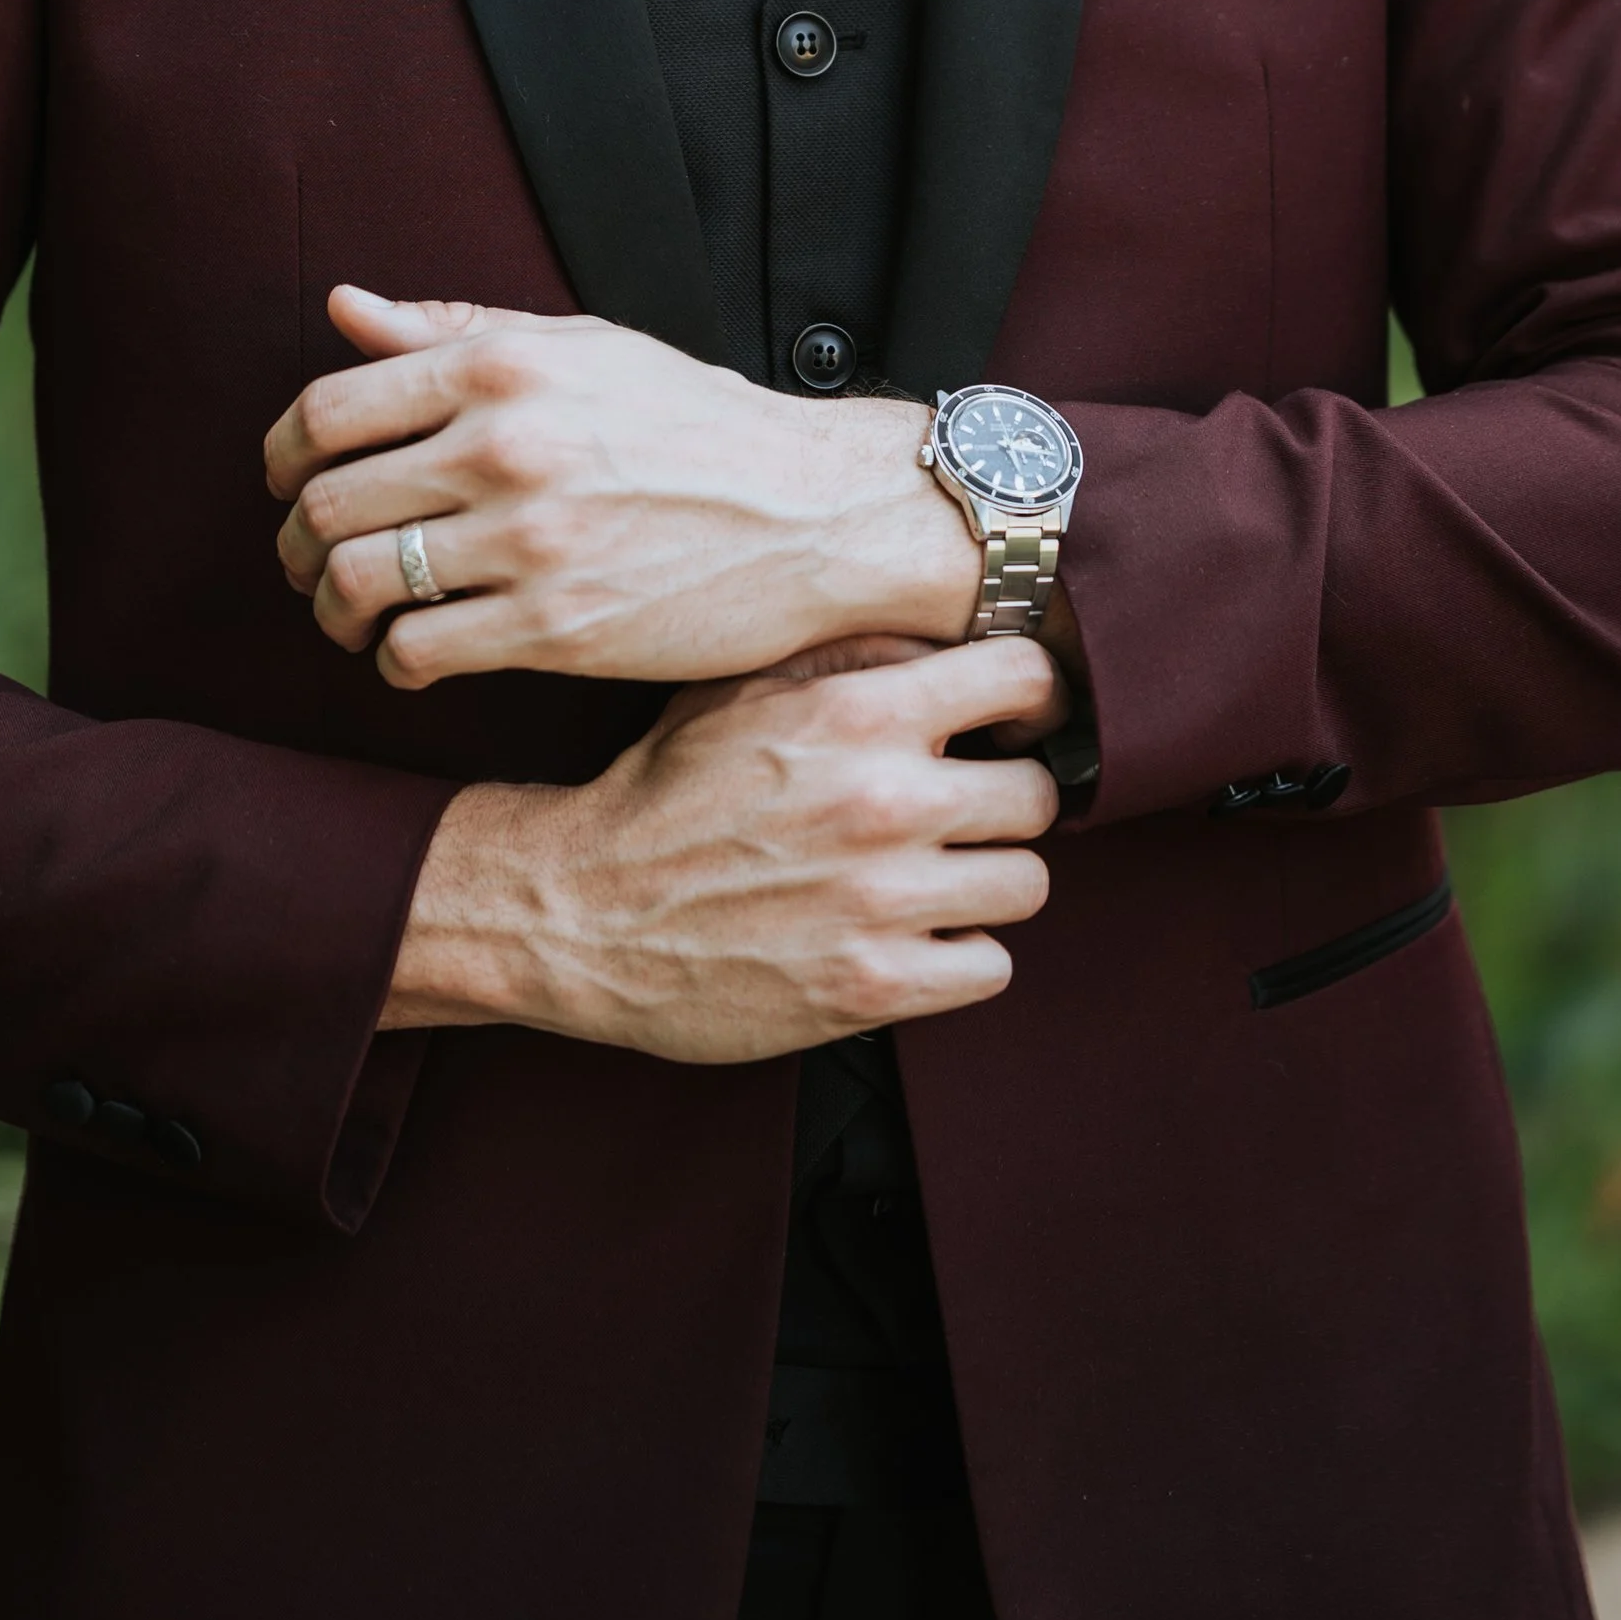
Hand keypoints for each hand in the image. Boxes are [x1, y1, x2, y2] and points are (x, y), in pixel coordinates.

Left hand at [266, 286, 984, 687]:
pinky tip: (412, 654)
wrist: (812, 512)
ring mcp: (527, 539)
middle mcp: (503, 444)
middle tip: (309, 561)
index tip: (288, 482)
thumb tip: (343, 308)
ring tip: (350, 613)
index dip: (283, 455)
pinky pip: (417, 652)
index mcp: (502, 364)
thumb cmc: (695, 423)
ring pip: (356, 583)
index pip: (328, 409)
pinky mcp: (555, 626)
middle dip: (296, 543)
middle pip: (326, 503)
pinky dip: (392, 661)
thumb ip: (455, 328)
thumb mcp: (582, 346)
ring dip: (331, 609)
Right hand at [382, 636, 1063, 1059]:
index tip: (1009, 722)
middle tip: (958, 810)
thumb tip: (960, 631)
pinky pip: (990, 968)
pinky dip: (958, 956)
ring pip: (1026, 884)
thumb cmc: (669, 785)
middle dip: (1002, 799)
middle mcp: (884, 801)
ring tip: (932, 876)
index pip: (1027, 680)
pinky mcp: (873, 988)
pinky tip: (909, 934)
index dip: (1028, 700)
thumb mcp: (746, 682)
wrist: (581, 909)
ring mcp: (882, 902)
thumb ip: (855, 650)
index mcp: (859, 711)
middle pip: (1039, 795)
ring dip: (984, 881)